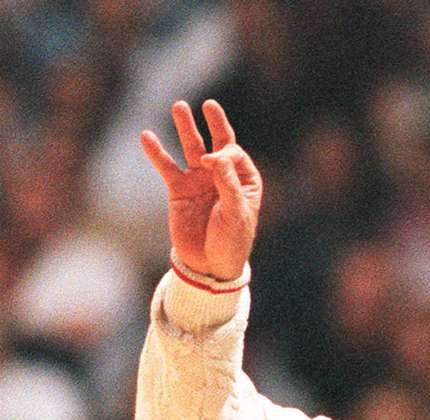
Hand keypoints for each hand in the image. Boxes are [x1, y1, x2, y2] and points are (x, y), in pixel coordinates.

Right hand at [140, 99, 261, 281]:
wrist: (209, 266)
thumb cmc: (231, 243)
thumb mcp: (235, 216)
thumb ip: (228, 186)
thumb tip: (216, 156)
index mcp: (243, 181)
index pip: (233, 153)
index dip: (222, 152)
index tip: (211, 164)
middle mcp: (222, 176)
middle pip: (218, 142)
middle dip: (215, 123)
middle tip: (209, 105)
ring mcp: (199, 180)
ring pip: (192, 148)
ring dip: (186, 127)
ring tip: (179, 106)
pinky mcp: (179, 190)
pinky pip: (167, 166)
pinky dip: (157, 152)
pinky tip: (147, 136)